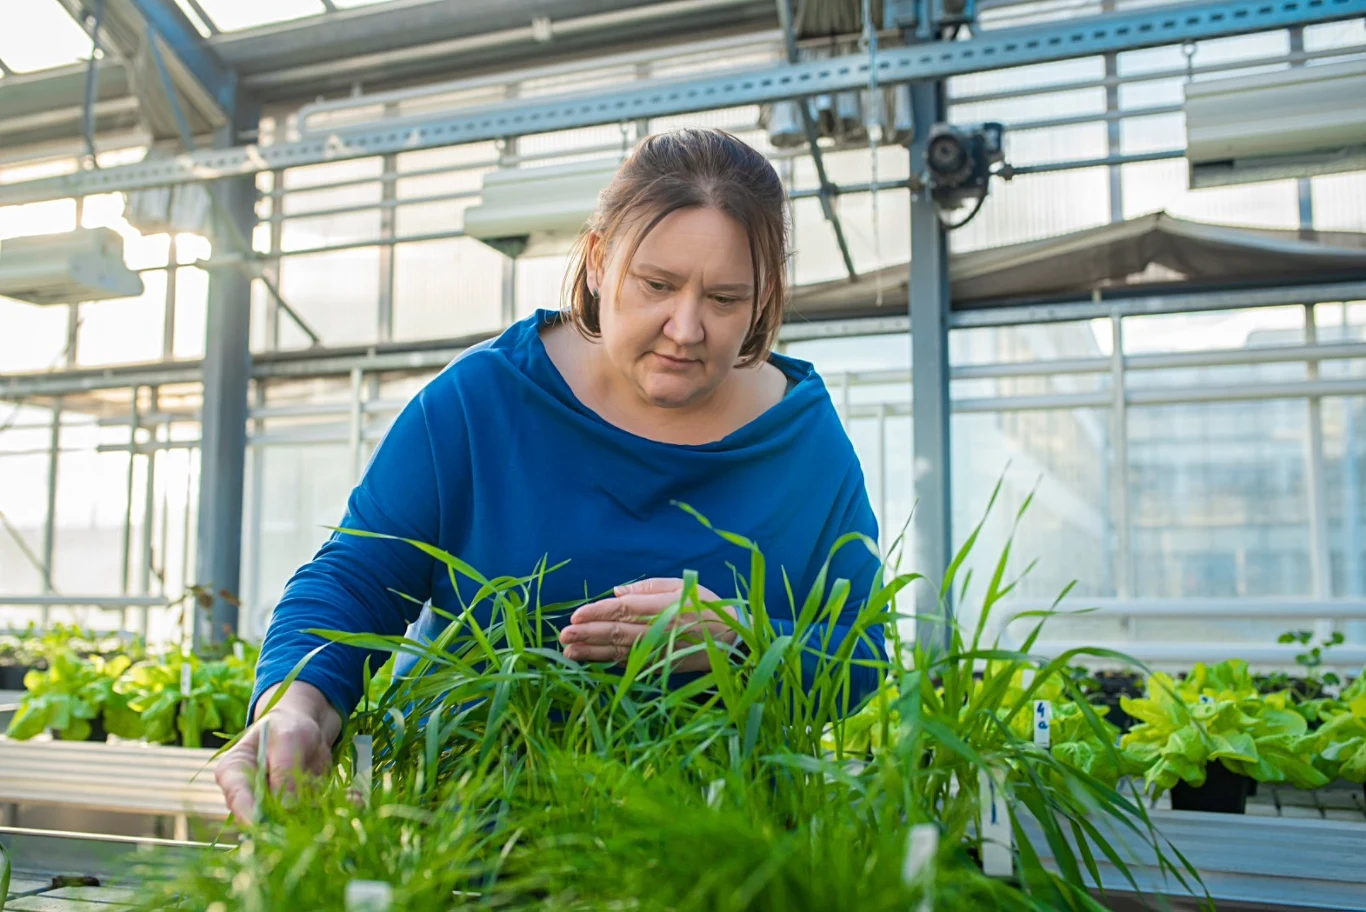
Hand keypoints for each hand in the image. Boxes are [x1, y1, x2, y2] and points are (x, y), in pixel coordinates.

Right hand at [214, 680, 341, 823]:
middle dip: (291, 824)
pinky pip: (314, 816)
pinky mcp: (296, 811)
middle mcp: (249, 796)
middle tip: (319, 819)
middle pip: (262, 819)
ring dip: (320, 818)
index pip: (237, 799)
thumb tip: (287, 808)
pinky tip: (356, 800)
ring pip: (292, 822)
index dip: (250, 816)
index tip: (266, 826)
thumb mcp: (288, 740)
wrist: (307, 728)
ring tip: (352, 803)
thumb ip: (285, 771)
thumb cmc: (288, 726)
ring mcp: (272, 806)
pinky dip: (335, 810)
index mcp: (234, 773)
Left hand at [559, 577, 740, 672]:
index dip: (598, 612)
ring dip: (591, 652)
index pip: (623, 609)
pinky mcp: (659, 665)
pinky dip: (608, 662)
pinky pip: (629, 663)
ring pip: (618, 651)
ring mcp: (658, 651)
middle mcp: (658, 631)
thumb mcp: (681, 585)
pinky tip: (590, 660)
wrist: (733, 640)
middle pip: (616, 632)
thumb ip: (647, 587)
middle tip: (563, 634)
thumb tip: (616, 591)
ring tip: (568, 651)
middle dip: (587, 633)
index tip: (576, 614)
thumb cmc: (706, 605)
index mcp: (662, 607)